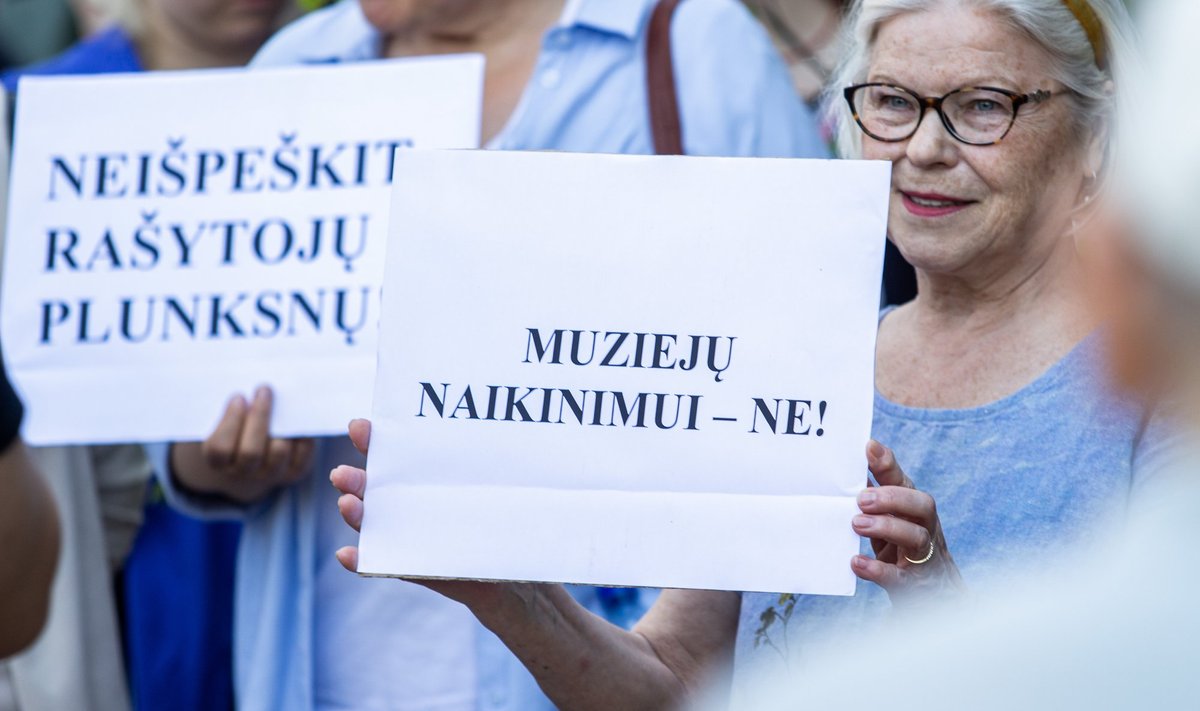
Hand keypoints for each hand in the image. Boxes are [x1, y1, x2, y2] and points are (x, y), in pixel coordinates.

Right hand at [170, 386, 314, 503]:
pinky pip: (302, 454)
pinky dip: (302, 434)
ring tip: (283, 399)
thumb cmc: (235, 423)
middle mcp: (243, 471)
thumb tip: (245, 374)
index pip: (219, 449)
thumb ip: (230, 404)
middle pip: (250, 452)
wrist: (254, 451)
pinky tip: (299, 413)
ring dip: (282, 424)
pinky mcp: (294, 471)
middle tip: (264, 389)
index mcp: (219, 461)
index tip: (239, 396)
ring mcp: (270, 473)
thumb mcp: (224, 416)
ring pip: (278, 453)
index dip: (230, 422)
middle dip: (259, 417)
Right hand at [330, 418, 502, 606]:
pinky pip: (375, 562)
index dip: (372, 439)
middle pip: (370, 487)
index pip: (390, 454)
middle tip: (340, 474)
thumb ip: (493, 465)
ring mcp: (402, 533)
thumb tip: (516, 430)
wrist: (504, 565)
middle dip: (352, 479)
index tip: (359, 426)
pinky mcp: (406, 565)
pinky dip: (358, 559)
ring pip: (369, 522)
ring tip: (346, 504)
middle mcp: (404, 502)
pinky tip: (347, 553)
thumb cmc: (497, 516)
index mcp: (419, 477)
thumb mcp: (496, 485)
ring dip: (353, 513)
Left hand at [850, 440, 963, 605]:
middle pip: (922, 505)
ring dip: (887, 527)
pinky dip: (879, 570)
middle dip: (892, 498)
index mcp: (915, 512)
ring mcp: (923, 559)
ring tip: (857, 523)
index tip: (868, 447)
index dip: (888, 465)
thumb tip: (847, 471)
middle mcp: (925, 530)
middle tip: (861, 499)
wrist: (933, 601)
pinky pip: (901, 578)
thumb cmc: (902, 552)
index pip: (906, 482)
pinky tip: (857, 563)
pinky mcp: (914, 587)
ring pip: (917, 538)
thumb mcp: (891, 522)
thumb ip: (875, 498)